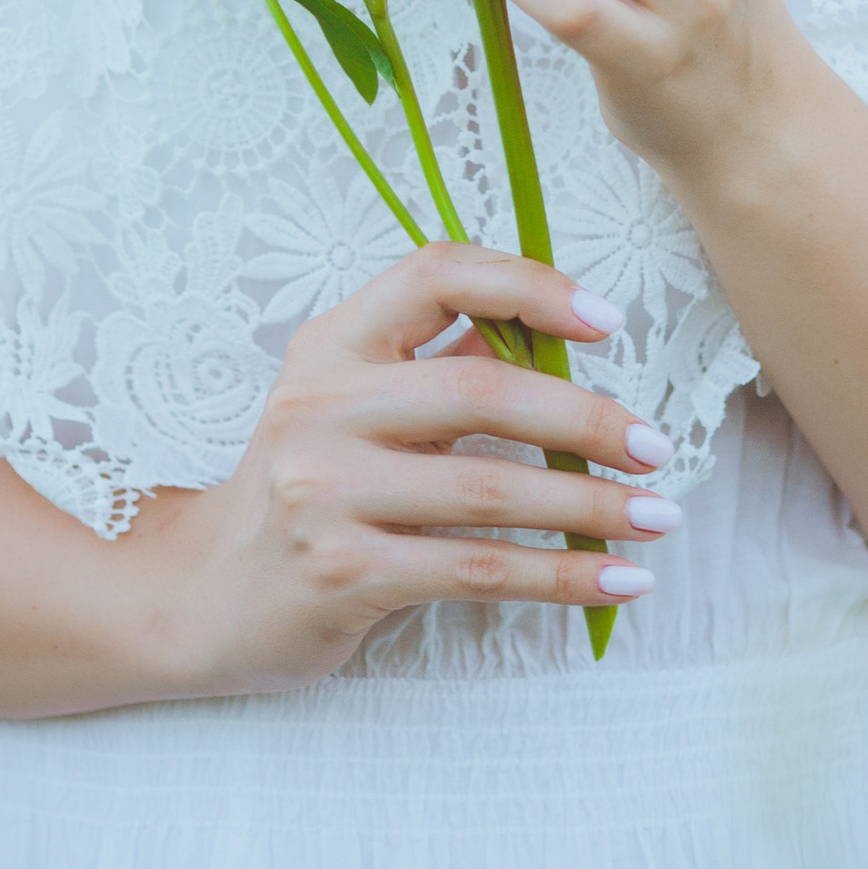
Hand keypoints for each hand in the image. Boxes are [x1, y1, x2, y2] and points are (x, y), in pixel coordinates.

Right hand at [139, 244, 679, 694]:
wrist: (208, 595)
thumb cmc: (313, 487)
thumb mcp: (355, 405)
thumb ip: (441, 367)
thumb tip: (565, 343)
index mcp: (333, 343)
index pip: (434, 273)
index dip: (527, 284)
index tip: (607, 320)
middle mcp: (320, 405)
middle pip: (479, 389)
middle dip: (584, 417)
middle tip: (655, 447)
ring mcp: (324, 490)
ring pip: (489, 490)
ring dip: (591, 507)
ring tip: (659, 517)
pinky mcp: (342, 571)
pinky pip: (477, 570)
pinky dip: (561, 575)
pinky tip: (617, 579)